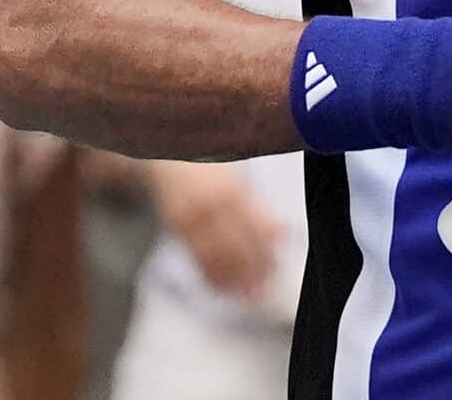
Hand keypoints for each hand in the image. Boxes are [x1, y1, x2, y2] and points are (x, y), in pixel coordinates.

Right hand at [150, 160, 283, 302]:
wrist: (166, 157)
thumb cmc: (210, 167)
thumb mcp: (237, 178)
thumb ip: (258, 206)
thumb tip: (285, 232)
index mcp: (230, 190)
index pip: (253, 225)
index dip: (267, 246)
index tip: (279, 261)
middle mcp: (209, 206)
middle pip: (234, 244)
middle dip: (253, 267)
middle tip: (268, 283)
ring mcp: (190, 219)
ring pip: (215, 256)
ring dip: (235, 278)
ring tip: (252, 294)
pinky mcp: (177, 229)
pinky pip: (196, 257)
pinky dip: (211, 276)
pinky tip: (225, 289)